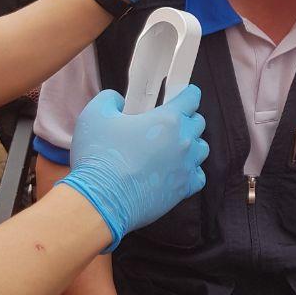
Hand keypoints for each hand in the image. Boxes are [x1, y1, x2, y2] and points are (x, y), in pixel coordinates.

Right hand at [59, 83, 208, 248]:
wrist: (102, 200)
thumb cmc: (99, 157)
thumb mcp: (94, 115)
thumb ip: (110, 99)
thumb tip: (119, 100)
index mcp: (168, 119)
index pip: (191, 98)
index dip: (187, 94)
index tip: (183, 95)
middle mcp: (184, 142)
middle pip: (198, 123)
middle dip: (187, 118)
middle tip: (169, 122)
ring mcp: (186, 167)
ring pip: (201, 149)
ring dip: (191, 144)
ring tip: (172, 147)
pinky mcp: (183, 190)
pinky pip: (198, 176)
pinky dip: (191, 171)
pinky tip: (175, 170)